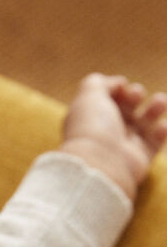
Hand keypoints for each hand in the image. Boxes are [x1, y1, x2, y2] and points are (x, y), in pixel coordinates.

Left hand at [61, 73, 166, 198]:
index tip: (121, 87)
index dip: (117, 89)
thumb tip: (118, 83)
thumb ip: (98, 83)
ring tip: (159, 102)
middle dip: (135, 95)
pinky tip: (160, 126)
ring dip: (156, 107)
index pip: (107, 100)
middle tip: (135, 95)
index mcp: (91, 118)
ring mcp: (124, 145)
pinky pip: (156, 141)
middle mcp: (107, 131)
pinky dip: (162, 130)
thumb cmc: (92, 128)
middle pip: (127, 108)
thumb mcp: (88, 96)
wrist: (102, 163)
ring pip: (145, 122)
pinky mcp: (140, 158)